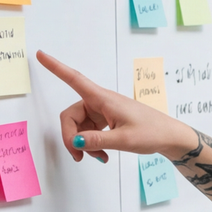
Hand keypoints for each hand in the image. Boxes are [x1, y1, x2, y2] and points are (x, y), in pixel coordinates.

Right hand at [35, 49, 196, 163]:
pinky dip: (92, 144)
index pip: (74, 79)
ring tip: (98, 157)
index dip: (55, 67)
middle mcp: (100, 102)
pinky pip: (89, 130)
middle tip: (79, 156)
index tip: (40, 54)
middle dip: (71, 137)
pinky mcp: (107, 119)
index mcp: (103, 99)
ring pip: (79, 126)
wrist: (171, 137)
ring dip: (83, 143)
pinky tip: (102, 155)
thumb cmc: (152, 132)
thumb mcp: (124, 139)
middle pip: (71, 116)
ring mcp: (103, 111)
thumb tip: (75, 142)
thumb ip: (98, 140)